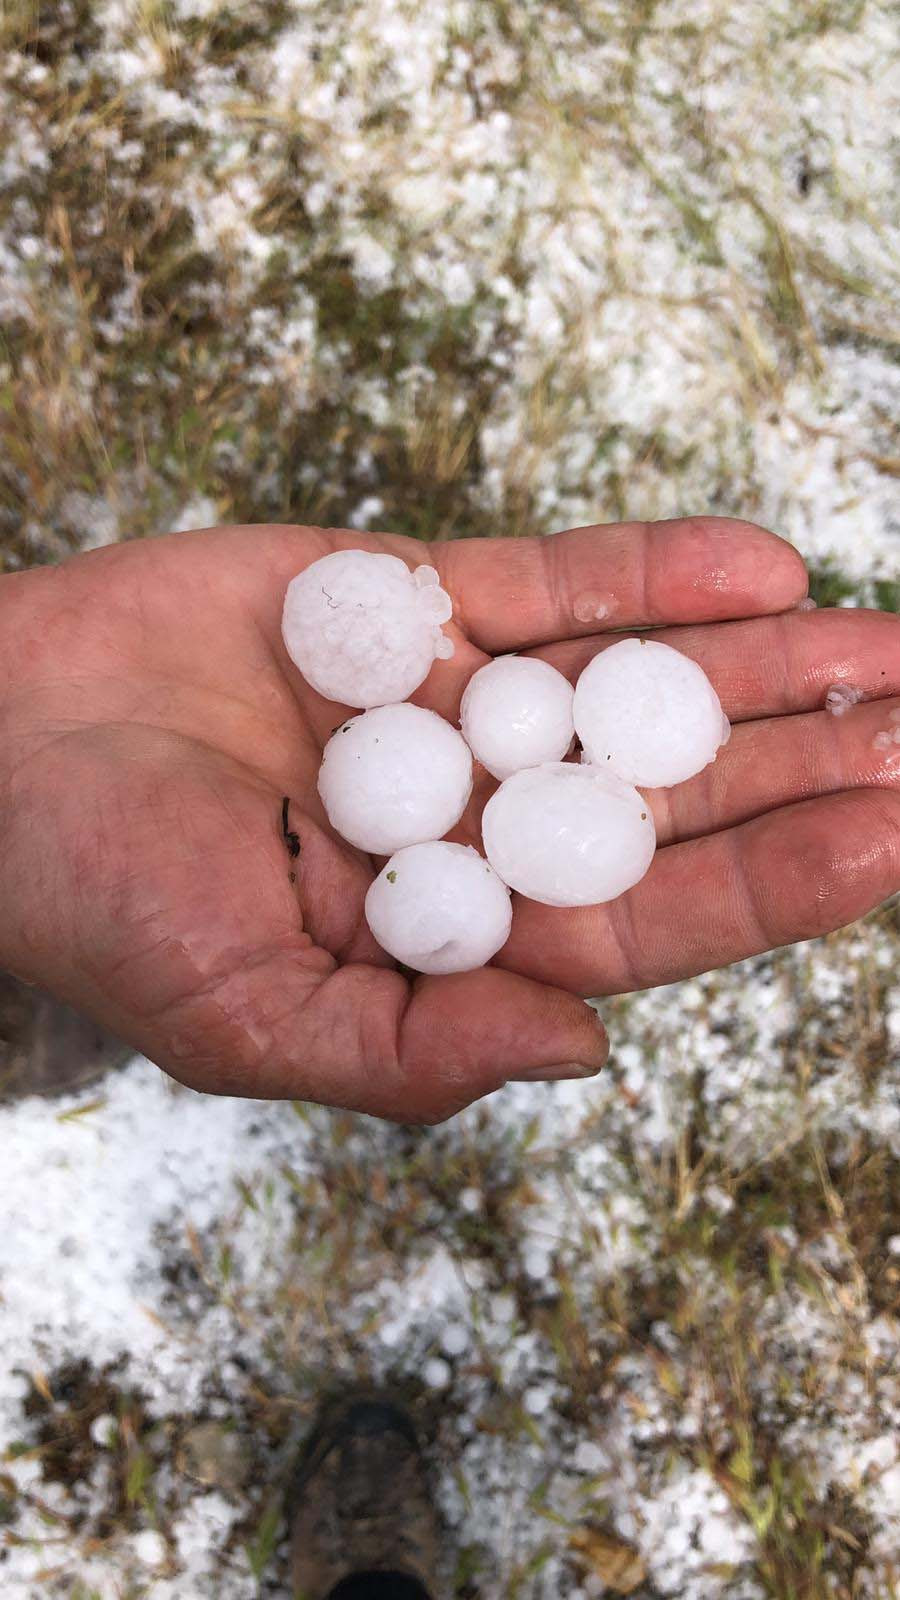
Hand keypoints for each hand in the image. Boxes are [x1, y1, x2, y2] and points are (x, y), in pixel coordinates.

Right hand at [1, 519, 896, 1121]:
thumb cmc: (91, 902)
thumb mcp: (244, 1018)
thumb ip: (416, 1046)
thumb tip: (593, 1049)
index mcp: (452, 932)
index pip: (644, 917)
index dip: (773, 882)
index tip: (892, 836)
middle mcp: (471, 815)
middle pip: (670, 795)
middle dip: (807, 764)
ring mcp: (447, 699)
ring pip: (633, 681)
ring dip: (764, 666)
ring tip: (891, 647)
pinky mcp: (403, 598)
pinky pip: (548, 579)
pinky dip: (649, 573)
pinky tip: (764, 569)